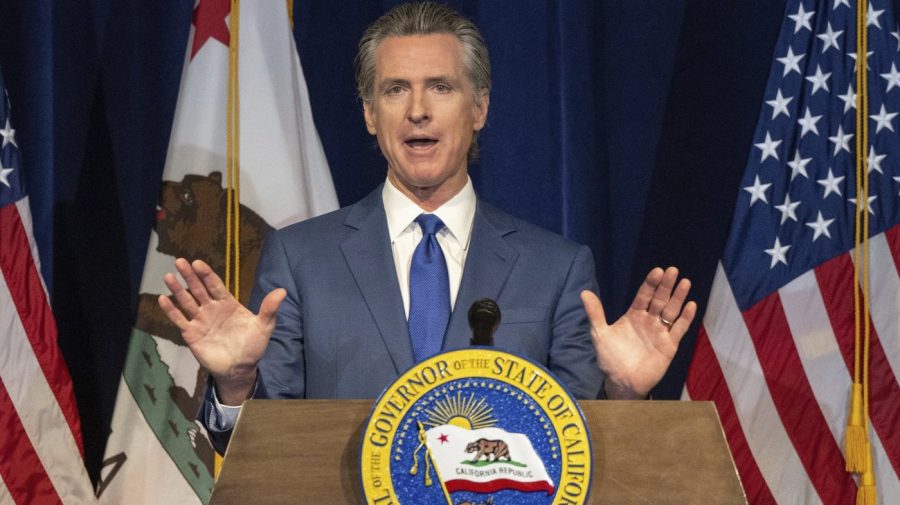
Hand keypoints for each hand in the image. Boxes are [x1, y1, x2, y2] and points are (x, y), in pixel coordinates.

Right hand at [158, 258, 285, 403]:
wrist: (240, 369)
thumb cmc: (253, 346)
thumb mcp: (264, 326)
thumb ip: (269, 309)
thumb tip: (283, 290)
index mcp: (228, 304)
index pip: (215, 285)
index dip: (206, 274)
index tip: (197, 263)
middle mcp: (212, 309)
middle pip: (199, 289)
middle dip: (189, 276)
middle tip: (180, 261)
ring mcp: (200, 320)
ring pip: (187, 302)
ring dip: (178, 290)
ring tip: (168, 277)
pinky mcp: (191, 334)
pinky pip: (179, 320)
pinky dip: (171, 310)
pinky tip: (162, 299)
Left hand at [581, 267, 696, 398]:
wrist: (621, 382)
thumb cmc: (610, 358)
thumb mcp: (600, 334)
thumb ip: (595, 313)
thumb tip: (584, 292)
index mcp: (633, 315)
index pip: (643, 295)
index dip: (650, 283)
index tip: (658, 270)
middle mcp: (649, 321)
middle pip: (659, 300)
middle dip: (666, 286)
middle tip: (673, 271)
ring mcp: (660, 332)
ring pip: (671, 311)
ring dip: (678, 298)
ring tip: (685, 282)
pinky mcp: (669, 345)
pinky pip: (679, 329)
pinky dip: (685, 318)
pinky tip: (691, 305)